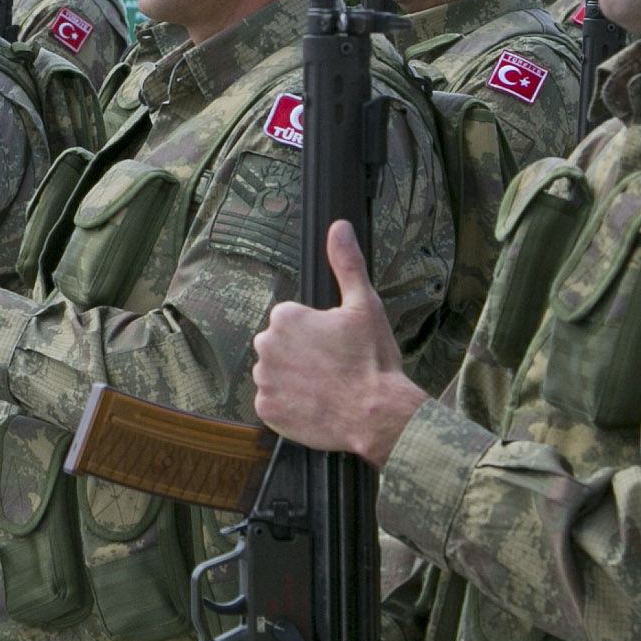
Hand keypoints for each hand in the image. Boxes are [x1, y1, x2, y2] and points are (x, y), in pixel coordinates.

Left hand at [253, 221, 424, 467]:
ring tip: (327, 387)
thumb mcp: (364, 305)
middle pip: (280, 347)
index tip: (337, 345)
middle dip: (302, 354)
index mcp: (284, 317)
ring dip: (295, 379)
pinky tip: (315, 405)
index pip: (292, 321)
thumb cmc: (372, 360)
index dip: (317, 333)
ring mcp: (263, 380)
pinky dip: (290, 405)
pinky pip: (273, 403)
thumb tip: (339, 227)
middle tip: (334, 367)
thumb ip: (346, 264)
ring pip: (276, 374)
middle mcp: (265, 346)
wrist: (377, 413)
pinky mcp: (266, 409)